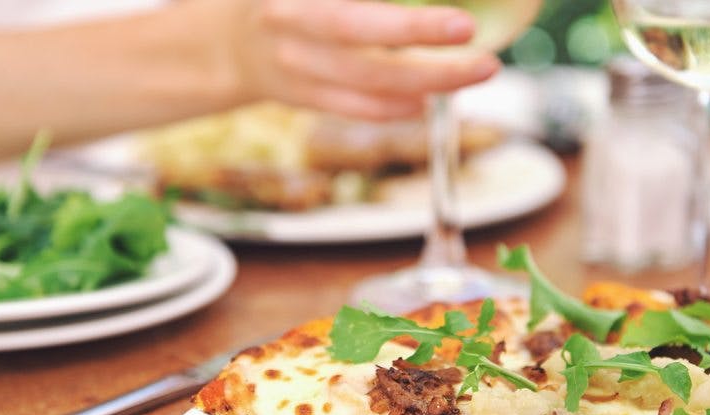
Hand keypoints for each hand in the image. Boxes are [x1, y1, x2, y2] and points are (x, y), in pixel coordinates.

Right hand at [226, 0, 500, 119]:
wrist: (229, 44)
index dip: (398, 12)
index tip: (452, 12)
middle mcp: (288, 19)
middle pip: (355, 27)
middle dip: (416, 30)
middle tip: (468, 29)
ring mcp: (292, 64)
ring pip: (365, 78)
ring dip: (427, 78)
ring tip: (479, 69)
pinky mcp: (302, 97)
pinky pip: (355, 107)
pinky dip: (398, 106)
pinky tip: (432, 100)